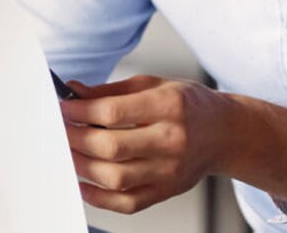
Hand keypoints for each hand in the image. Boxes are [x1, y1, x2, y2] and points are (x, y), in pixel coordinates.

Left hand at [60, 75, 234, 213]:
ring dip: (83, 166)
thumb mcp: (156, 85)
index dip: (81, 110)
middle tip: (61, 129)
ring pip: (115, 177)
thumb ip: (114, 91)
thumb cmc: (189, 105)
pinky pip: (127, 203)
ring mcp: (170, 169)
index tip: (64, 107)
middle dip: (76, 138)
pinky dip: (99, 197)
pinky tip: (86, 181)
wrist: (225, 132)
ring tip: (71, 152)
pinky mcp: (167, 190)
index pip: (114, 111)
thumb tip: (75, 93)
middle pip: (111, 146)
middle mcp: (172, 139)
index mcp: (170, 105)